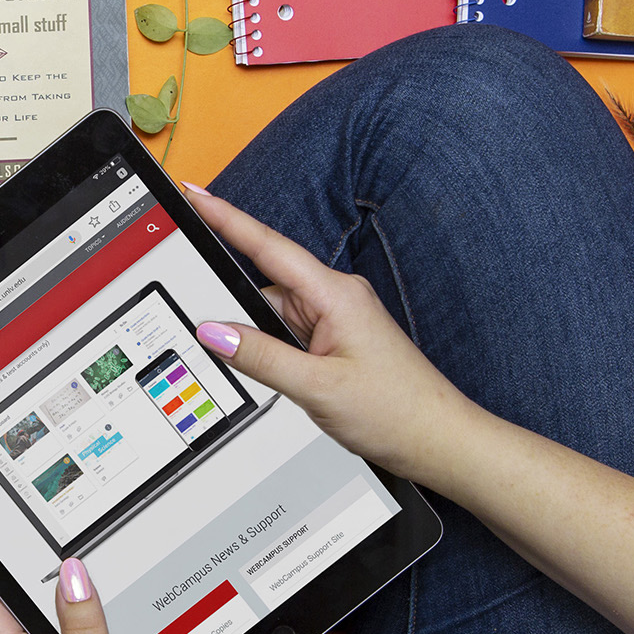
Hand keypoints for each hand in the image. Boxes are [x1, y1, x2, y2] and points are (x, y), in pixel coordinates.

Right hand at [185, 185, 479, 485]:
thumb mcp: (317, 387)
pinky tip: (299, 382)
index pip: (268, 247)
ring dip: (268, 345)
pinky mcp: (336, 337)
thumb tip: (214, 331)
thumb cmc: (397, 410)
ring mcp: (337, 317)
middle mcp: (336, 298)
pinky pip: (290, 334)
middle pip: (265, 288)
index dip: (226, 218)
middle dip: (245, 317)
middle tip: (246, 352)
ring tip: (299, 383)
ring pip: (274, 316)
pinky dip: (280, 354)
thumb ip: (260, 357)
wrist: (437, 438)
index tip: (196, 196)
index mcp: (335, 295)